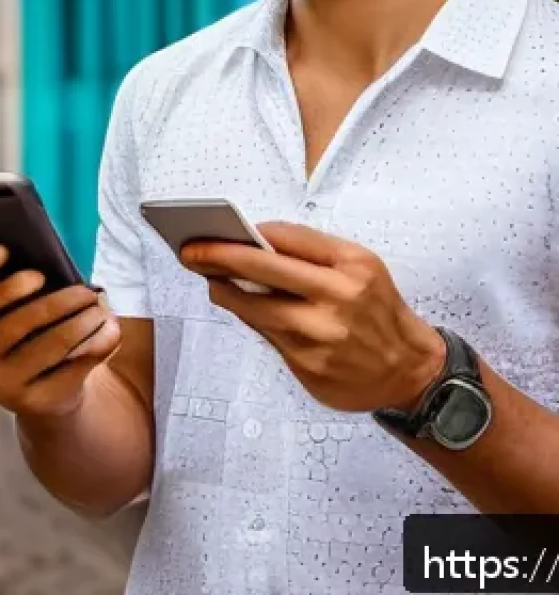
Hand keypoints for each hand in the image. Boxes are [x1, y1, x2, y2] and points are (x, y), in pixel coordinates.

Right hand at [0, 244, 121, 419]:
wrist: (47, 390)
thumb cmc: (41, 328)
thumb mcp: (30, 302)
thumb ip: (39, 281)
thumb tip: (79, 282)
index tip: (6, 251)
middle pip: (17, 318)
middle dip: (59, 302)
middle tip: (86, 292)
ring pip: (50, 345)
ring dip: (84, 323)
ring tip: (102, 310)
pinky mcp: (28, 400)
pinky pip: (71, 368)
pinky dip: (97, 345)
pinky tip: (110, 332)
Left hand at [179, 222, 445, 413]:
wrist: (410, 371)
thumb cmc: (376, 310)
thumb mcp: (360, 267)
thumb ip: (311, 253)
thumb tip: (252, 241)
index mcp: (352, 264)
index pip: (286, 237)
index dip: (245, 232)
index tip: (217, 227)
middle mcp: (338, 296)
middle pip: (262, 267)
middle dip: (218, 256)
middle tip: (189, 250)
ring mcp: (322, 333)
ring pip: (255, 305)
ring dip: (224, 290)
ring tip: (209, 279)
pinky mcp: (309, 364)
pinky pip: (265, 334)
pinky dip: (247, 316)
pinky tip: (235, 304)